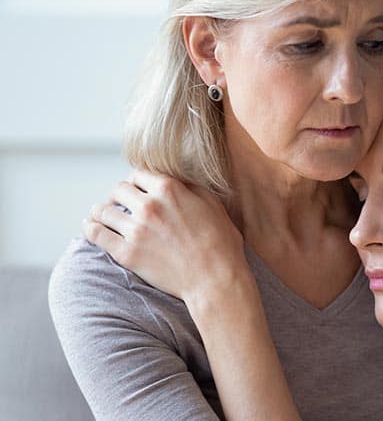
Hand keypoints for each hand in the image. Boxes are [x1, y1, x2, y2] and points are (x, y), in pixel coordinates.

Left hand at [83, 169, 249, 301]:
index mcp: (169, 189)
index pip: (139, 174)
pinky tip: (91, 227)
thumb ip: (190, 187)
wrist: (215, 279)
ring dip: (103, 210)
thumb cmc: (220, 243)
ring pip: (103, 210)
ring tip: (103, 215)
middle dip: (120, 195)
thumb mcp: (212, 204)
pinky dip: (90, 228)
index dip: (137, 181)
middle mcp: (149, 205)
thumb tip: (176, 179)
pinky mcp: (127, 253)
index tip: (137, 189)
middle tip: (121, 203)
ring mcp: (136, 230)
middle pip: (119, 190)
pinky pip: (96, 234)